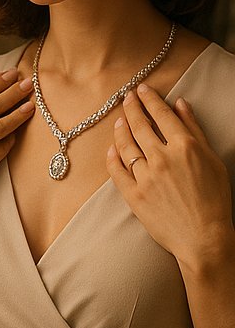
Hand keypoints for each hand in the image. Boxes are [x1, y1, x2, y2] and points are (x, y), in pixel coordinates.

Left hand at [108, 84, 233, 267]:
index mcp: (185, 147)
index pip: (161, 115)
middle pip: (139, 126)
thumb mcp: (213, 160)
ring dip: (120, 129)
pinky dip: (112, 157)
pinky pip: (116, 170)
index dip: (149, 99)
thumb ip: (194, 130)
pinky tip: (111, 148)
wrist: (204, 237)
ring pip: (125, 145)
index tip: (141, 89)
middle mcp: (162, 158)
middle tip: (126, 97)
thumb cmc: (215, 199)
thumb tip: (180, 104)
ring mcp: (145, 176)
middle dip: (131, 107)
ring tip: (119, 119)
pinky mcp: (132, 194)